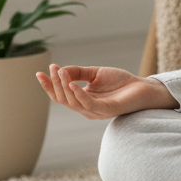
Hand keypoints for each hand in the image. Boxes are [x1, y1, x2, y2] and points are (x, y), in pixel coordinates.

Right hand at [35, 64, 177, 118]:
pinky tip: (72, 84)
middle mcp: (86, 108)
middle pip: (63, 99)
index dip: (48, 86)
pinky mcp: (106, 110)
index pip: (60, 95)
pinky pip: (88, 104)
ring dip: (64, 87)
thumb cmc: (120, 82)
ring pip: (72, 102)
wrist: (142, 87)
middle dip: (54, 84)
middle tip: (51, 68)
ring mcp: (95, 111)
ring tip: (60, 71)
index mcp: (82, 100)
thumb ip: (78, 72)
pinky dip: (78, 95)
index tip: (39, 73)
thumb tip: (60, 70)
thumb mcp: (95, 73)